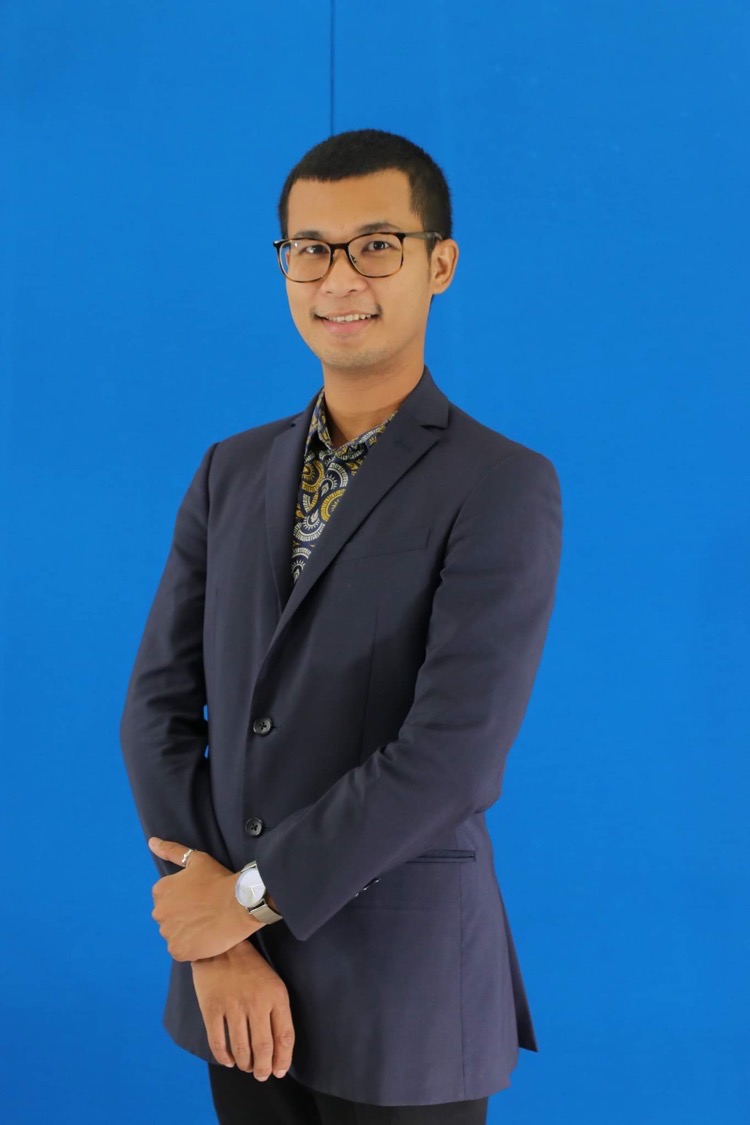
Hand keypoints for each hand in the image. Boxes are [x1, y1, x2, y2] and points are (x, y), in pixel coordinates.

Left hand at [148, 837, 262, 960]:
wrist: (239, 903)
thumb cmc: (218, 880)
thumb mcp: (196, 860)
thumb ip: (172, 851)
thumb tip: (151, 842)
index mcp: (160, 891)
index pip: (167, 898)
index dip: (184, 899)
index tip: (200, 897)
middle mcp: (159, 913)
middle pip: (169, 917)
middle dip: (182, 915)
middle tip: (205, 911)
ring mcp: (168, 934)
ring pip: (175, 934)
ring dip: (187, 931)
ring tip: (207, 925)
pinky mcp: (178, 951)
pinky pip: (181, 950)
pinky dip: (192, 946)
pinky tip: (206, 938)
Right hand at [192, 941, 294, 1079]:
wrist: (222, 946)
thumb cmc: (252, 969)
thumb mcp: (273, 984)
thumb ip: (278, 1012)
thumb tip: (278, 1049)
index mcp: (275, 995)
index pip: (284, 1036)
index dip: (283, 1059)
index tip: (279, 1071)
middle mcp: (256, 1002)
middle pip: (263, 1047)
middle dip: (264, 1068)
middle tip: (261, 1075)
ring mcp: (232, 1006)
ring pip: (241, 1049)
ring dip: (245, 1064)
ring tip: (247, 1066)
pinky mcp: (212, 1009)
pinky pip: (218, 1043)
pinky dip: (224, 1057)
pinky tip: (229, 1060)